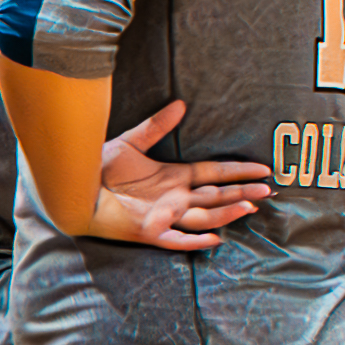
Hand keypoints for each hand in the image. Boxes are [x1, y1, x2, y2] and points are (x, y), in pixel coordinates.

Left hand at [89, 101, 266, 250]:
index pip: (215, 173)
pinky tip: (216, 238)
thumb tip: (180, 104)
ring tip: (250, 206)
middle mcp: (175, 198)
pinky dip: (196, 240)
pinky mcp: (150, 231)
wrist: (76, 189)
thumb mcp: (132, 143)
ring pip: (205, 217)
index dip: (239, 171)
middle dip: (243, 193)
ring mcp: (165, 216)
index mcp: (175, 178)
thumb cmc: (101, 168)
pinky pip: (177, 240)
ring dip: (227, 213)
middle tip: (268, 190)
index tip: (262, 169)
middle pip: (217, 196)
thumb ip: (156, 126)